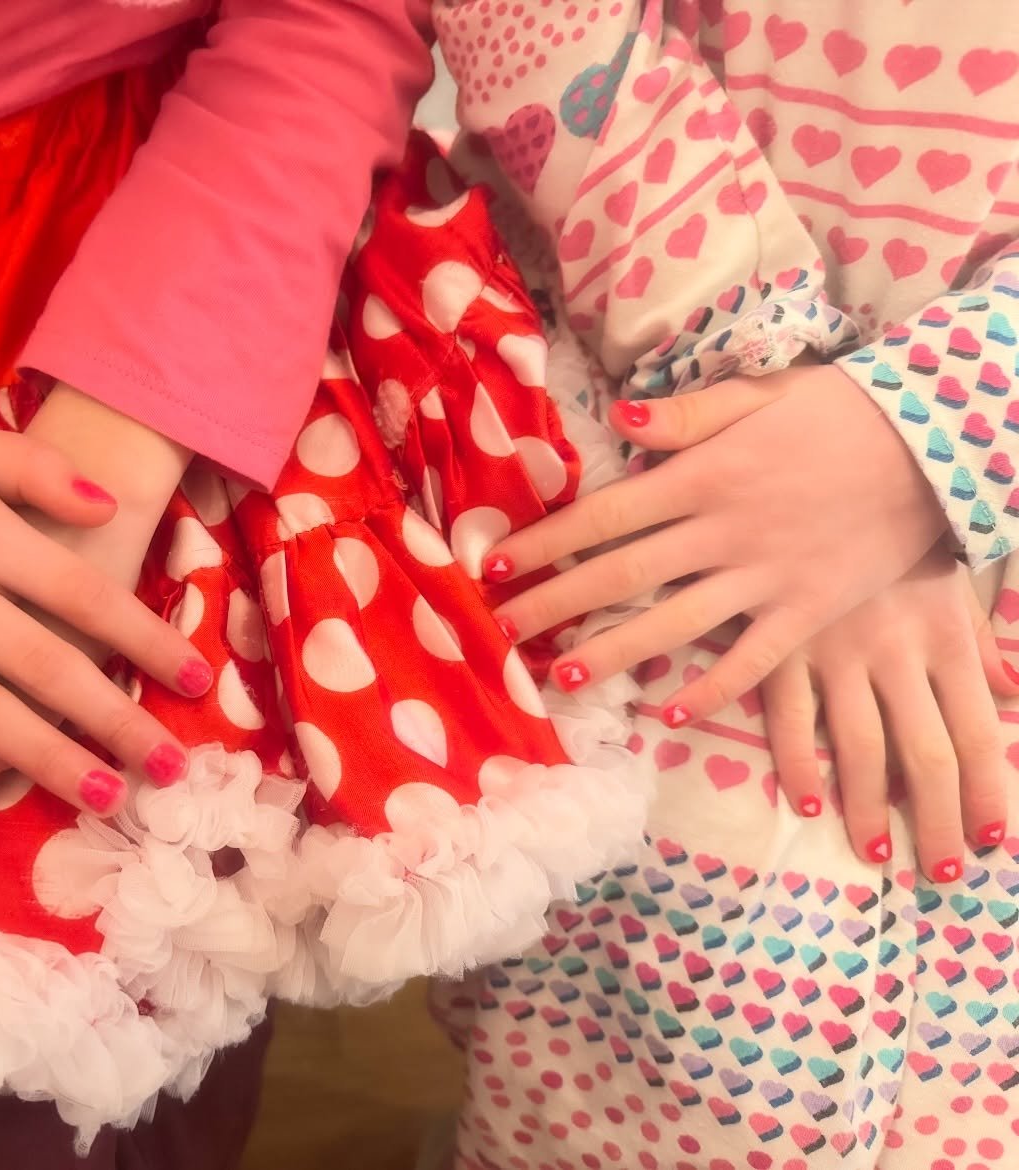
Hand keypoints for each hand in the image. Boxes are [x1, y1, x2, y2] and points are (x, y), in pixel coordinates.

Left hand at [487, 365, 947, 724]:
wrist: (938, 443)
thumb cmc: (840, 411)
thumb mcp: (761, 394)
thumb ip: (688, 414)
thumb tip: (620, 418)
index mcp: (704, 476)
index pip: (604, 515)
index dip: (544, 542)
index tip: (494, 565)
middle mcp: (724, 531)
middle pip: (622, 575)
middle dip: (554, 603)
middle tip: (500, 631)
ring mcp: (767, 577)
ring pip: (674, 624)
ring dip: (614, 652)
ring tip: (562, 674)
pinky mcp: (809, 611)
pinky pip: (754, 659)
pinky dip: (713, 687)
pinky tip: (670, 710)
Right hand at [763, 543, 1016, 881]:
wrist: (820, 479)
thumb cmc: (889, 530)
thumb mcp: (947, 577)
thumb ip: (978, 643)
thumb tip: (1010, 692)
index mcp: (945, 638)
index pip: (978, 734)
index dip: (990, 794)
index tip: (994, 840)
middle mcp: (896, 656)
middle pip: (926, 756)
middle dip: (939, 821)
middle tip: (941, 869)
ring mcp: (835, 655)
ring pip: (861, 749)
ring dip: (870, 808)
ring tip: (876, 850)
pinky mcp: (781, 648)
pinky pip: (789, 720)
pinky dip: (797, 764)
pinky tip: (805, 801)